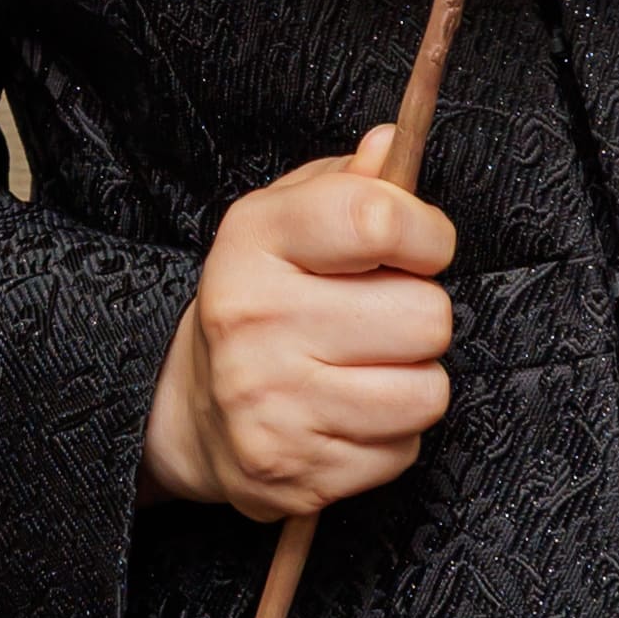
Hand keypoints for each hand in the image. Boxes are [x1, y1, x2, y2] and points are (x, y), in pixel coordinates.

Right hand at [142, 142, 457, 520]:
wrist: (191, 410)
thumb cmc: (261, 300)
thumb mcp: (286, 222)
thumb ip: (348, 182)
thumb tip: (394, 143)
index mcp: (253, 242)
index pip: (376, 218)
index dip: (426, 232)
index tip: (421, 245)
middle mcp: (254, 321)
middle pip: (425, 315)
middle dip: (418, 314)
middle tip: (377, 317)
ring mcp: (273, 405)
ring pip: (427, 391)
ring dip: (412, 380)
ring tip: (364, 368)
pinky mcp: (297, 474)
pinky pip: (405, 449)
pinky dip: (390, 435)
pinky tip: (347, 414)